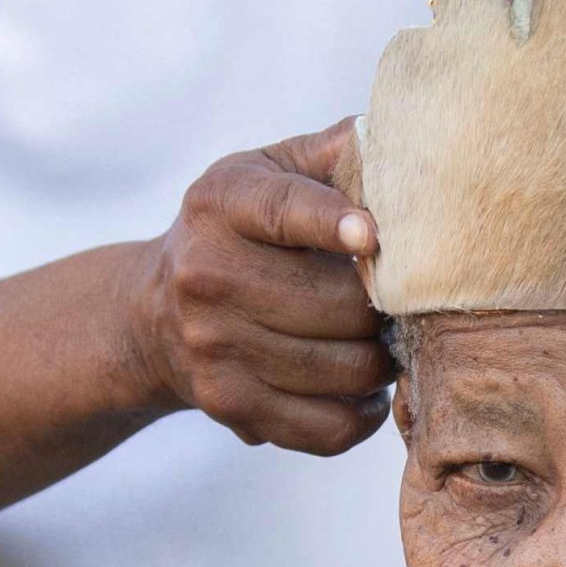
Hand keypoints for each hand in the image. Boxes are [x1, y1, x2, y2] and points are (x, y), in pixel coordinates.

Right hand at [147, 127, 389, 454]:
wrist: (156, 313)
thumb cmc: (241, 230)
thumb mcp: (268, 172)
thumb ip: (334, 153)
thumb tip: (409, 140)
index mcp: (222, 203)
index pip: (282, 210)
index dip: (332, 222)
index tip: (374, 235)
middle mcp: (207, 274)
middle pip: (337, 304)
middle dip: (386, 306)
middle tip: (403, 301)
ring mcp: (213, 346)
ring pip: (344, 368)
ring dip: (383, 359)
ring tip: (383, 340)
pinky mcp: (228, 404)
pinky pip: (327, 427)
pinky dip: (362, 412)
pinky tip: (364, 389)